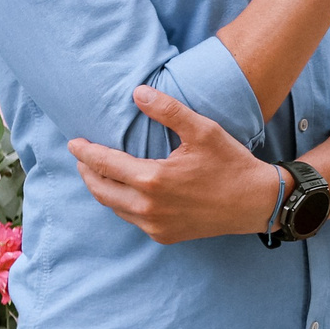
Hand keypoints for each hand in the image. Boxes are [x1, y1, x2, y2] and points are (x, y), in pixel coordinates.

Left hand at [69, 86, 284, 244]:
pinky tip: (126, 192)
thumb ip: (168, 111)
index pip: (105, 164)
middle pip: (100, 189)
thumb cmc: (231, 163)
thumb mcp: (203, 131)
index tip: (73, 143)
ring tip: (99, 172)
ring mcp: (154, 225)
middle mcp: (148, 206)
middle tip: (81, 158)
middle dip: (87, 172)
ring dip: (102, 188)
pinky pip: (131, 218)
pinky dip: (121, 203)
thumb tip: (137, 92)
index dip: (85, 152)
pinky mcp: (164, 235)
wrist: (256, 202)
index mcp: (152, 179)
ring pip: (114, 206)